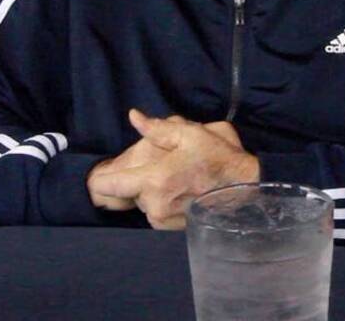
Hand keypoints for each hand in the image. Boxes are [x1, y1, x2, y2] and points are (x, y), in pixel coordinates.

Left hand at [88, 109, 259, 228]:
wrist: (244, 188)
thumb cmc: (218, 159)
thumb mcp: (190, 134)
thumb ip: (157, 129)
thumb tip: (134, 117)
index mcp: (154, 180)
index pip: (108, 185)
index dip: (100, 178)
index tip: (102, 172)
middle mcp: (153, 204)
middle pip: (127, 190)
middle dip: (138, 177)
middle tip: (161, 165)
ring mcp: (162, 218)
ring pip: (141, 200)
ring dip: (149, 190)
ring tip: (173, 177)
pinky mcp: (170, 227)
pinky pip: (153, 211)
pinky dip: (160, 201)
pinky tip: (178, 190)